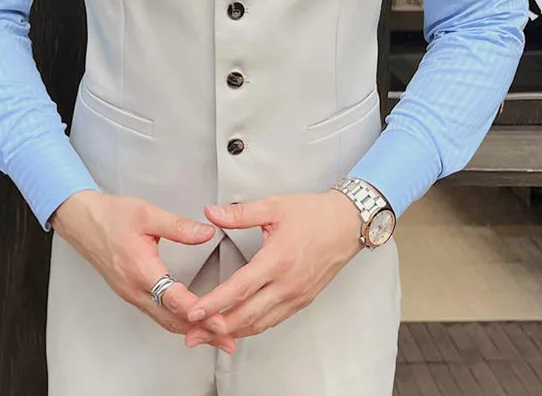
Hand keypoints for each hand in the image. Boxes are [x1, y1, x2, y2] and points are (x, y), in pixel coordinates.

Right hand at [50, 190, 235, 352]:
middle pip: (171, 319)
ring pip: (164, 320)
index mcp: (140, 270)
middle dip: (201, 331)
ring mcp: (131, 293)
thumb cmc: (111, 216)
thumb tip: (206, 233)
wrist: (82, 221)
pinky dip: (176, 321)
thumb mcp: (147, 214)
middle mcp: (135, 288)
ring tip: (215, 335)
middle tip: (227, 339)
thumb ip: (179, 226)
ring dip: (190, 329)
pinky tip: (190, 320)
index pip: (174, 298)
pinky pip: (156, 313)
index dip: (199, 311)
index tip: (219, 321)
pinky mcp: (130, 291)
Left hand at [183, 190, 362, 344]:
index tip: (194, 312)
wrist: (348, 223)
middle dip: (216, 328)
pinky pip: (275, 320)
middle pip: (247, 315)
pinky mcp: (304, 299)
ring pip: (261, 323)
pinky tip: (240, 325)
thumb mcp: (274, 206)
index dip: (214, 303)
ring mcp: (297, 295)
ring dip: (234, 331)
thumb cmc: (314, 213)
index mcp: (278, 260)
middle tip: (192, 333)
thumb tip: (211, 213)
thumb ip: (240, 214)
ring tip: (209, 335)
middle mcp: (288, 284)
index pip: (240, 288)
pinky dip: (254, 326)